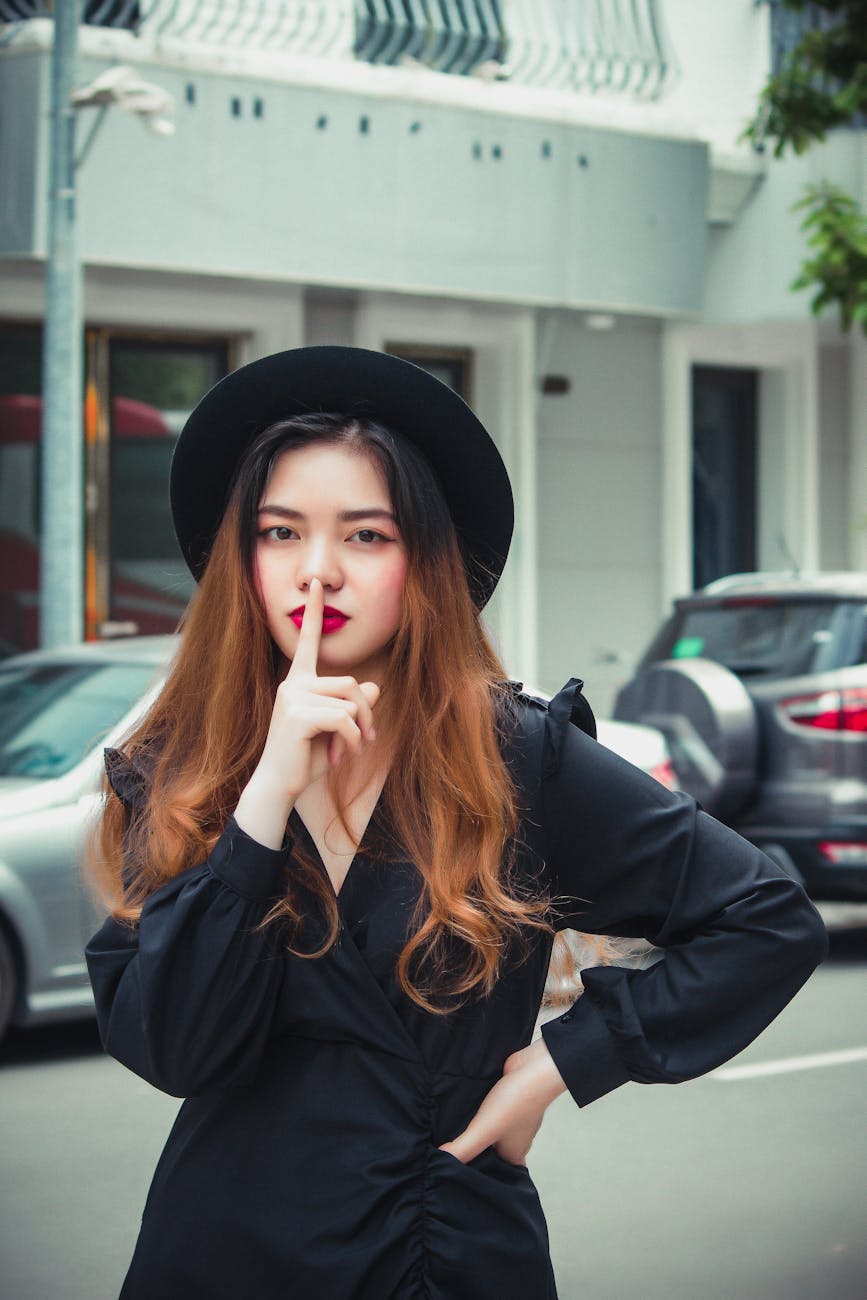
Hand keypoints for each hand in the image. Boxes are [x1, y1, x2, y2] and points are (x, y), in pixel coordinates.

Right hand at [234, 579, 379, 845]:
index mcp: (298, 682)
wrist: (279, 786)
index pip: (309, 642)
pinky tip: (341, 756)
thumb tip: (374, 688)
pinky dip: (352, 740)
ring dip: (359, 730)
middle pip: (351, 683)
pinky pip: (344, 719)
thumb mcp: (336, 731)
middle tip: (364, 741)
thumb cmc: (305, 758)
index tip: (317, 586)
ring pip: (350, 701)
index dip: (314, 613)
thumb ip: (353, 707)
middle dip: (365, 714)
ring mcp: (293, 697)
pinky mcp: (298, 714)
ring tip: (349, 750)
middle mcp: (293, 684)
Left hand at [439, 1038, 566, 1166]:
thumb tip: (441, 1160)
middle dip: (473, 1150)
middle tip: (449, 1151)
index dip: (478, 1174)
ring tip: (450, 1132)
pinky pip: (489, 1111)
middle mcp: (513, 1139)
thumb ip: (463, 1148)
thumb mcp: (484, 1130)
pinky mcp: (505, 1100)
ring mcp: (510, 1119)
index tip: (457, 1173)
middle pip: (489, 1151)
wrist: (534, 1068)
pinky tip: (462, 1109)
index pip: (494, 1173)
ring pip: (489, 1130)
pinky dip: (479, 1111)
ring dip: (475, 1129)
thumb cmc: (516, 1103)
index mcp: (513, 1154)